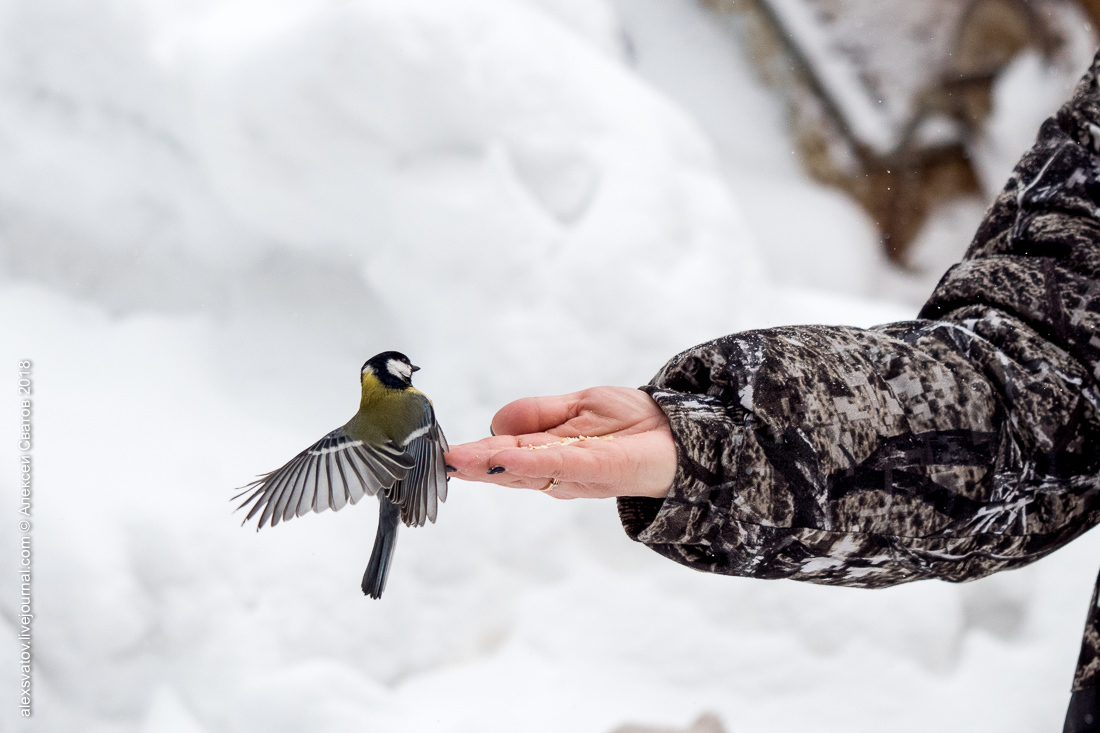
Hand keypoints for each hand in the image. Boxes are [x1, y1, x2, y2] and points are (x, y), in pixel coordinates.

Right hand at [445, 387, 675, 498]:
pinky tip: (503, 458)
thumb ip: (539, 415)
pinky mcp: (598, 469)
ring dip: (491, 466)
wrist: (682, 434)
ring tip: (458, 462)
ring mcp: (576, 473)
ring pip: (525, 470)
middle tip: (439, 462)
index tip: (442, 454)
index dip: (475, 455)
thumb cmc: (632, 423)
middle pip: (507, 468)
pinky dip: (529, 462)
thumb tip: (497, 422)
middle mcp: (557, 471)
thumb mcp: (578, 406)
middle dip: (474, 466)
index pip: (504, 454)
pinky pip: (557, 465)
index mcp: (548, 454)